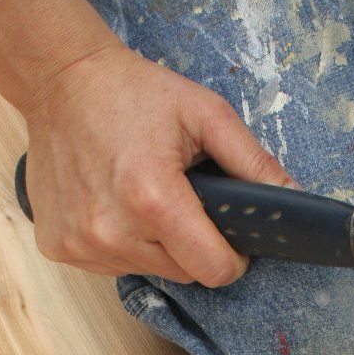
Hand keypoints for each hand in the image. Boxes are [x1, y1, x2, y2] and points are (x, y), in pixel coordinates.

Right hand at [22, 45, 294, 286]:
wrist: (61, 80)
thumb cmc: (134, 92)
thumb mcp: (206, 114)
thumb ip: (253, 163)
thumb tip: (293, 199)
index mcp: (152, 199)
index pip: (213, 270)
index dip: (232, 257)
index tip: (231, 238)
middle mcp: (112, 231)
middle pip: (184, 273)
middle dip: (194, 245)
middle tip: (183, 199)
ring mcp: (81, 243)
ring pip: (149, 270)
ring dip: (157, 244)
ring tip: (143, 195)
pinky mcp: (59, 246)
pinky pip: (113, 264)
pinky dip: (123, 243)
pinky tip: (114, 202)